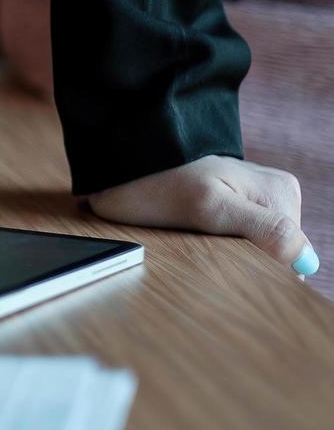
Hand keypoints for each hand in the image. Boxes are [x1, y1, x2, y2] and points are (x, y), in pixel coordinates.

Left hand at [88, 155, 318, 276]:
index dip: (261, 269)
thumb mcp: (211, 207)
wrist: (123, 161)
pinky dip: (219, 247)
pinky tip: (197, 239)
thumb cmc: (160, 182)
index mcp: (282, 194)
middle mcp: (277, 195)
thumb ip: (264, 229)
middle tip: (205, 250)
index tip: (225, 261)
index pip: (292, 255)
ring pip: (257, 250)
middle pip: (276, 253)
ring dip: (230, 255)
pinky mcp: (233, 206)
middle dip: (244, 261)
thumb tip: (306, 260)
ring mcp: (255, 200)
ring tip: (197, 240)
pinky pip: (239, 241)